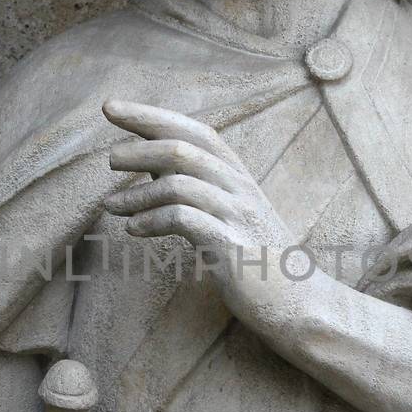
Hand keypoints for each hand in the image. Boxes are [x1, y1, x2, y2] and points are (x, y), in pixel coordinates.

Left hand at [102, 99, 299, 322]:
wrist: (302, 304)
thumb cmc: (259, 260)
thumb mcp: (228, 214)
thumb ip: (195, 186)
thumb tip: (148, 161)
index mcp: (238, 176)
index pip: (194, 130)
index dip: (151, 115)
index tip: (111, 107)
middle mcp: (240, 188)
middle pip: (183, 148)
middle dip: (139, 148)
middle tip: (110, 160)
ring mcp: (238, 216)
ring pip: (179, 183)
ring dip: (137, 193)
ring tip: (112, 206)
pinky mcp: (232, 247)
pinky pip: (184, 220)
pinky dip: (152, 220)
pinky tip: (135, 229)